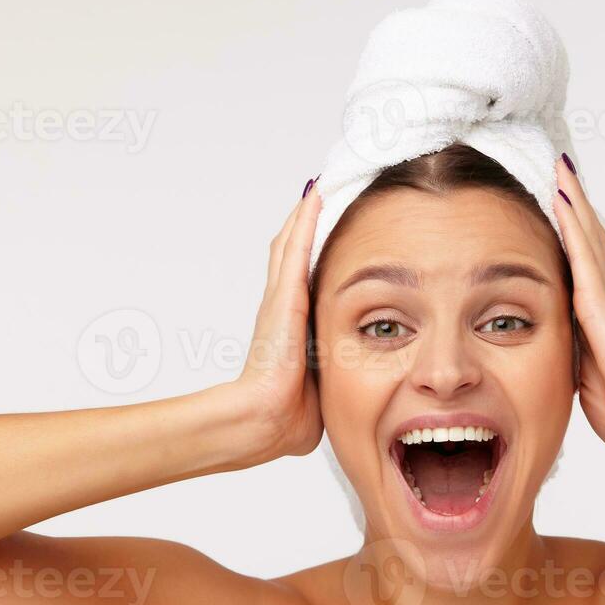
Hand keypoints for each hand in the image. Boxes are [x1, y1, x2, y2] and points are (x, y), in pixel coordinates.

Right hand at [231, 180, 324, 459]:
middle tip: (322, 190)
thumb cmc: (286, 416)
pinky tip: (317, 196)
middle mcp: (280, 306)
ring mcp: (279, 299)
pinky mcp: (284, 298)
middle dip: (307, 221)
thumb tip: (340, 386)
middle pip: (292, 251)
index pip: (301, 277)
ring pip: (292, 243)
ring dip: (306, 212)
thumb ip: (328, 378)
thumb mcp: (316, 389)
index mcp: (290, 326)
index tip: (325, 228)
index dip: (310, 250)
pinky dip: (306, 221)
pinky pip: (297, 250)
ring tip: (321, 183)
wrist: (264, 421)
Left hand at [552, 156, 604, 454]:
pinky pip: (581, 254)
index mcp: (595, 316)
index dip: (571, 231)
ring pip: (585, 236)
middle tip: (562, 168)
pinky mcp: (597, 301)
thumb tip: (572, 367)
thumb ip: (578, 362)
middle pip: (586, 238)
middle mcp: (600, 298)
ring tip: (561, 168)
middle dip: (573, 202)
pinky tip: (561, 197)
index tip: (560, 203)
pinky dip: (570, 223)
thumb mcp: (588, 380)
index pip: (580, 262)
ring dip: (572, 200)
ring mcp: (600, 297)